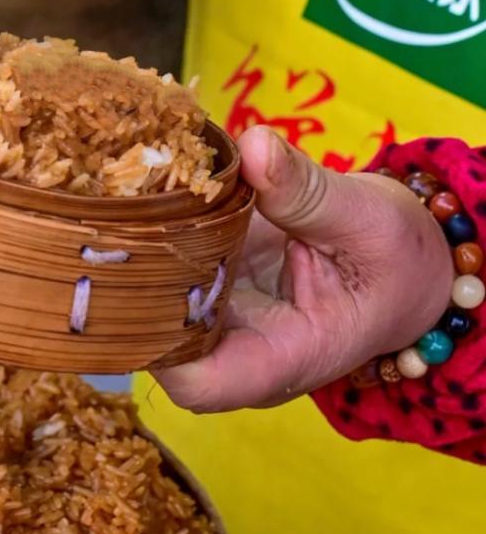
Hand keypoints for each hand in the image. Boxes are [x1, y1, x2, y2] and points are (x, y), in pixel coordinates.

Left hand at [154, 126, 452, 411]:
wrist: (405, 263)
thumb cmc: (399, 261)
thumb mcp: (369, 219)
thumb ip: (307, 191)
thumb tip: (255, 148)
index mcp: (282, 358)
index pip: (199, 384)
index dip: (159, 345)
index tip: (147, 277)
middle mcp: (237, 347)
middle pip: (159, 339)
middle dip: (136, 284)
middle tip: (126, 214)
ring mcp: (218, 316)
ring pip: (151, 298)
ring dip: (139, 250)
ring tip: (132, 190)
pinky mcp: (210, 280)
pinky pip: (166, 264)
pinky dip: (156, 229)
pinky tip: (151, 186)